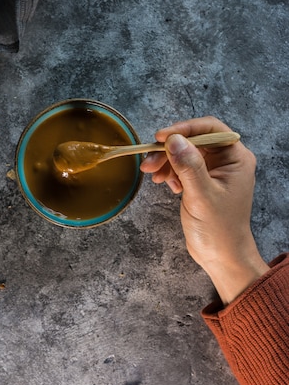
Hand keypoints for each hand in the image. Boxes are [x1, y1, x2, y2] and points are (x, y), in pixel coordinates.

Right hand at [140, 116, 268, 304]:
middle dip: (170, 149)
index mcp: (236, 158)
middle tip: (148, 162)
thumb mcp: (201, 196)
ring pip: (184, 154)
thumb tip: (174, 140)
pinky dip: (170, 173)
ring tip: (152, 175)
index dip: (185, 128)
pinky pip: (182, 168)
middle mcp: (226, 161)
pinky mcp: (201, 182)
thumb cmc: (219, 230)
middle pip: (194, 141)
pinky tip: (167, 185)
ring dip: (166, 162)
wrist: (220, 256)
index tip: (162, 136)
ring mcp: (213, 171)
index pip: (210, 129)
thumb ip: (188, 166)